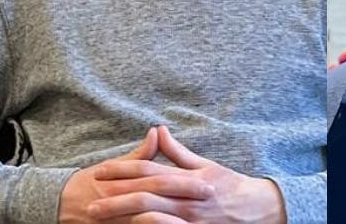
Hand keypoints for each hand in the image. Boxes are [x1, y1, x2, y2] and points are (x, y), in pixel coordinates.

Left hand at [87, 126, 284, 223]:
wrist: (256, 209)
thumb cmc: (230, 186)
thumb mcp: (206, 165)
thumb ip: (178, 152)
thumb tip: (159, 131)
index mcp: (189, 177)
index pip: (150, 170)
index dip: (124, 169)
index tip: (101, 170)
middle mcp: (187, 197)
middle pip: (145, 193)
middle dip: (115, 195)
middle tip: (90, 200)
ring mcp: (189, 217)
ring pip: (150, 213)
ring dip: (122, 214)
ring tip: (100, 216)